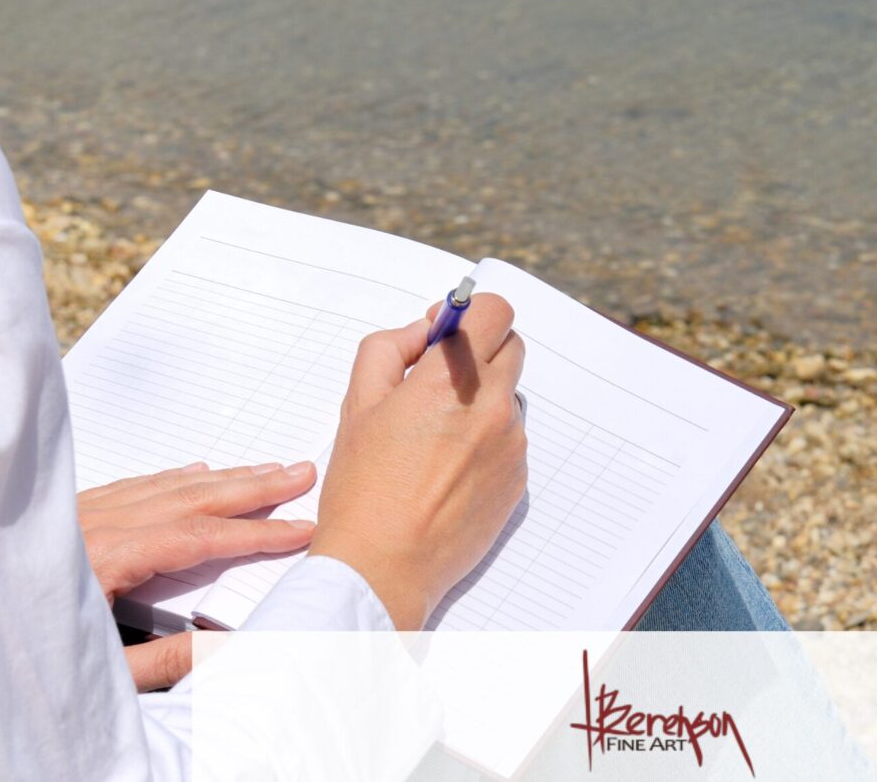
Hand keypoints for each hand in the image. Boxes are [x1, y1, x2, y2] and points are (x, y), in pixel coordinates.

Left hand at [78, 461, 319, 689]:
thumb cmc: (25, 655)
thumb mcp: (101, 671)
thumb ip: (167, 661)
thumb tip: (231, 647)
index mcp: (107, 559)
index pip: (200, 537)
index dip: (256, 533)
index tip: (300, 528)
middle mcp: (96, 525)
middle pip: (191, 498)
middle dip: (253, 487)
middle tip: (299, 474)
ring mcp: (82, 514)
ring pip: (165, 485)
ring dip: (222, 477)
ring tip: (265, 469)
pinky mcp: (72, 514)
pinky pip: (134, 484)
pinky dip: (174, 476)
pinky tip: (196, 470)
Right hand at [309, 293, 527, 629]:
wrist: (384, 566)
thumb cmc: (363, 488)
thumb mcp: (357, 403)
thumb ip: (390, 348)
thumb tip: (423, 331)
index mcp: (450, 380)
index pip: (494, 312)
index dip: (471, 314)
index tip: (447, 332)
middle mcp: (492, 406)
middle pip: (510, 348)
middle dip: (480, 352)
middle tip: (438, 380)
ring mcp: (511, 444)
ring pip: (509, 397)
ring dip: (483, 400)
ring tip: (436, 439)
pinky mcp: (519, 478)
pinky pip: (510, 440)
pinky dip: (487, 442)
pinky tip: (448, 470)